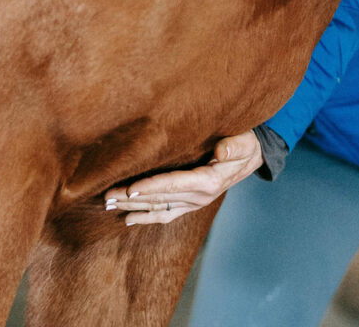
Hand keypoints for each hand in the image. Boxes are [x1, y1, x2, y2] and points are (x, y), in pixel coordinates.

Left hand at [103, 130, 263, 224]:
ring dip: (133, 207)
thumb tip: (221, 151)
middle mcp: (199, 197)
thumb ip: (233, 146)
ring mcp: (194, 203)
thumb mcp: (244, 140)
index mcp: (209, 181)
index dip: (151, 186)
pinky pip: (166, 214)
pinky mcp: (190, 204)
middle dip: (132, 198)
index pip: (174, 183)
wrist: (251, 157)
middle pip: (160, 198)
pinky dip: (146, 217)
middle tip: (107, 196)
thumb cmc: (244, 143)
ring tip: (110, 205)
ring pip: (158, 207)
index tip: (130, 188)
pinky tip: (128, 218)